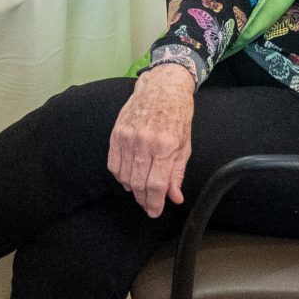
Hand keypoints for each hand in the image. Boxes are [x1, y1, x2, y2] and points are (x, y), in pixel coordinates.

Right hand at [108, 63, 194, 215]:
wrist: (161, 87)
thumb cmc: (177, 115)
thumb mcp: (184, 144)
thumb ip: (177, 173)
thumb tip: (174, 197)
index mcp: (165, 145)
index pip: (155, 184)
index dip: (154, 203)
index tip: (154, 212)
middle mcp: (144, 142)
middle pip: (138, 183)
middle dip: (144, 199)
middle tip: (148, 204)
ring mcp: (127, 137)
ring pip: (125, 176)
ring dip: (132, 189)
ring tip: (140, 192)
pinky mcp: (116, 134)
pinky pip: (113, 164)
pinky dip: (120, 176)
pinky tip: (128, 178)